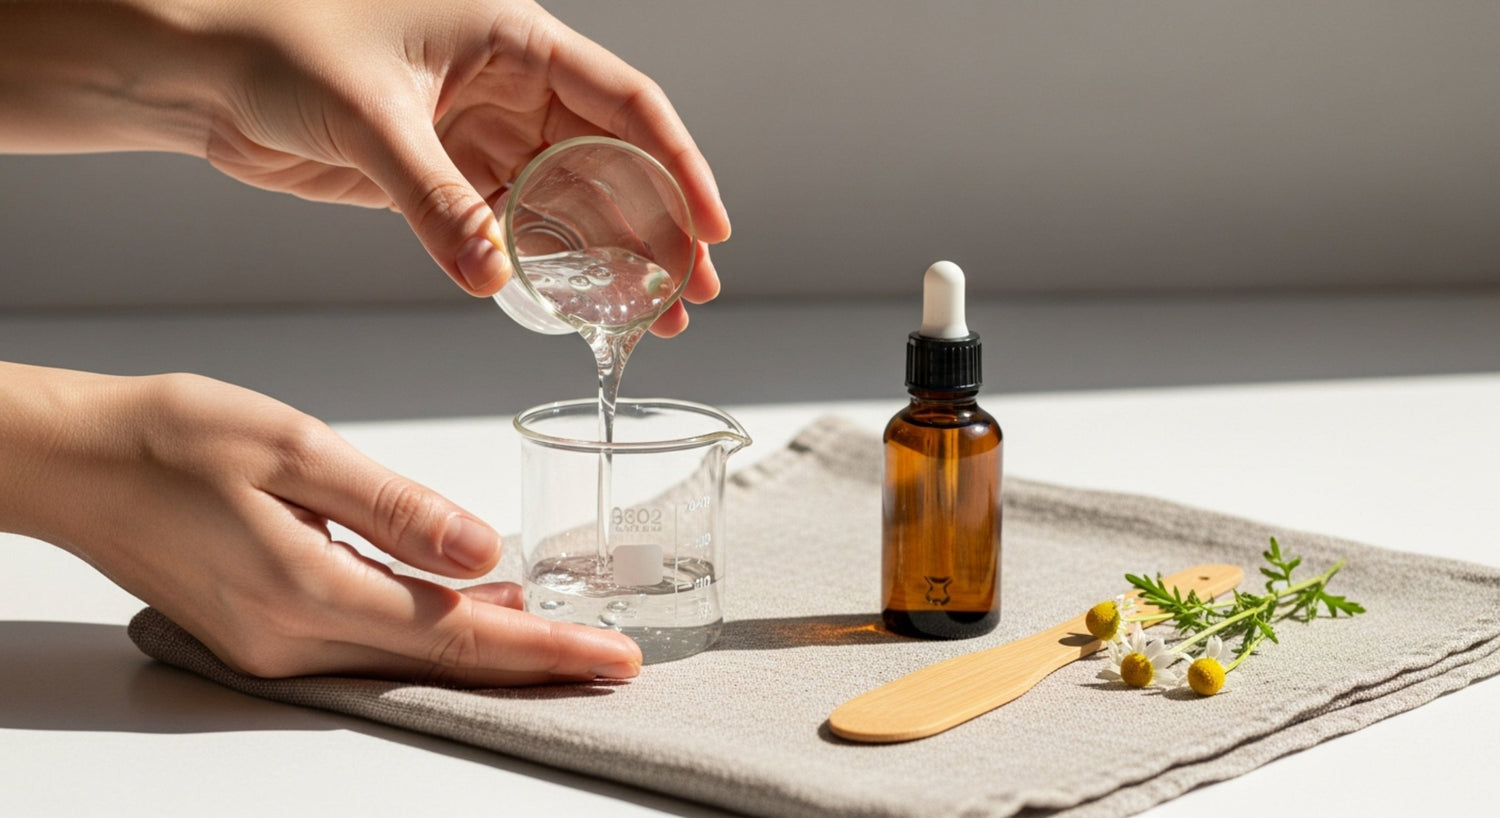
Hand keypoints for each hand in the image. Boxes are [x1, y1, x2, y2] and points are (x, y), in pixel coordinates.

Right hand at [0, 363, 641, 684]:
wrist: (76, 460)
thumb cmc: (172, 437)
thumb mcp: (295, 448)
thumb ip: (397, 508)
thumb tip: (486, 552)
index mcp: (308, 589)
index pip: (459, 634)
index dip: (545, 650)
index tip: (613, 658)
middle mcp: (293, 638)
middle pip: (444, 661)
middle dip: (536, 663)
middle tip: (612, 657)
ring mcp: (275, 645)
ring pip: (410, 658)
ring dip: (489, 649)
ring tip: (564, 634)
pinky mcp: (265, 633)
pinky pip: (370, 645)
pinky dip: (431, 633)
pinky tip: (471, 604)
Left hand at [205, 0, 728, 335]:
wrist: (200, 68)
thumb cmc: (275, 42)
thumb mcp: (369, 117)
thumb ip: (435, 200)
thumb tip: (491, 276)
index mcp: (513, 39)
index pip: (625, 102)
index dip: (679, 165)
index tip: (711, 227)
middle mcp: (509, 85)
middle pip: (610, 162)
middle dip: (656, 229)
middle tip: (688, 294)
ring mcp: (479, 134)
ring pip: (568, 203)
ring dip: (610, 259)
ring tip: (650, 317)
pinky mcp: (444, 176)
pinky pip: (513, 227)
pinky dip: (546, 268)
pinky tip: (578, 307)